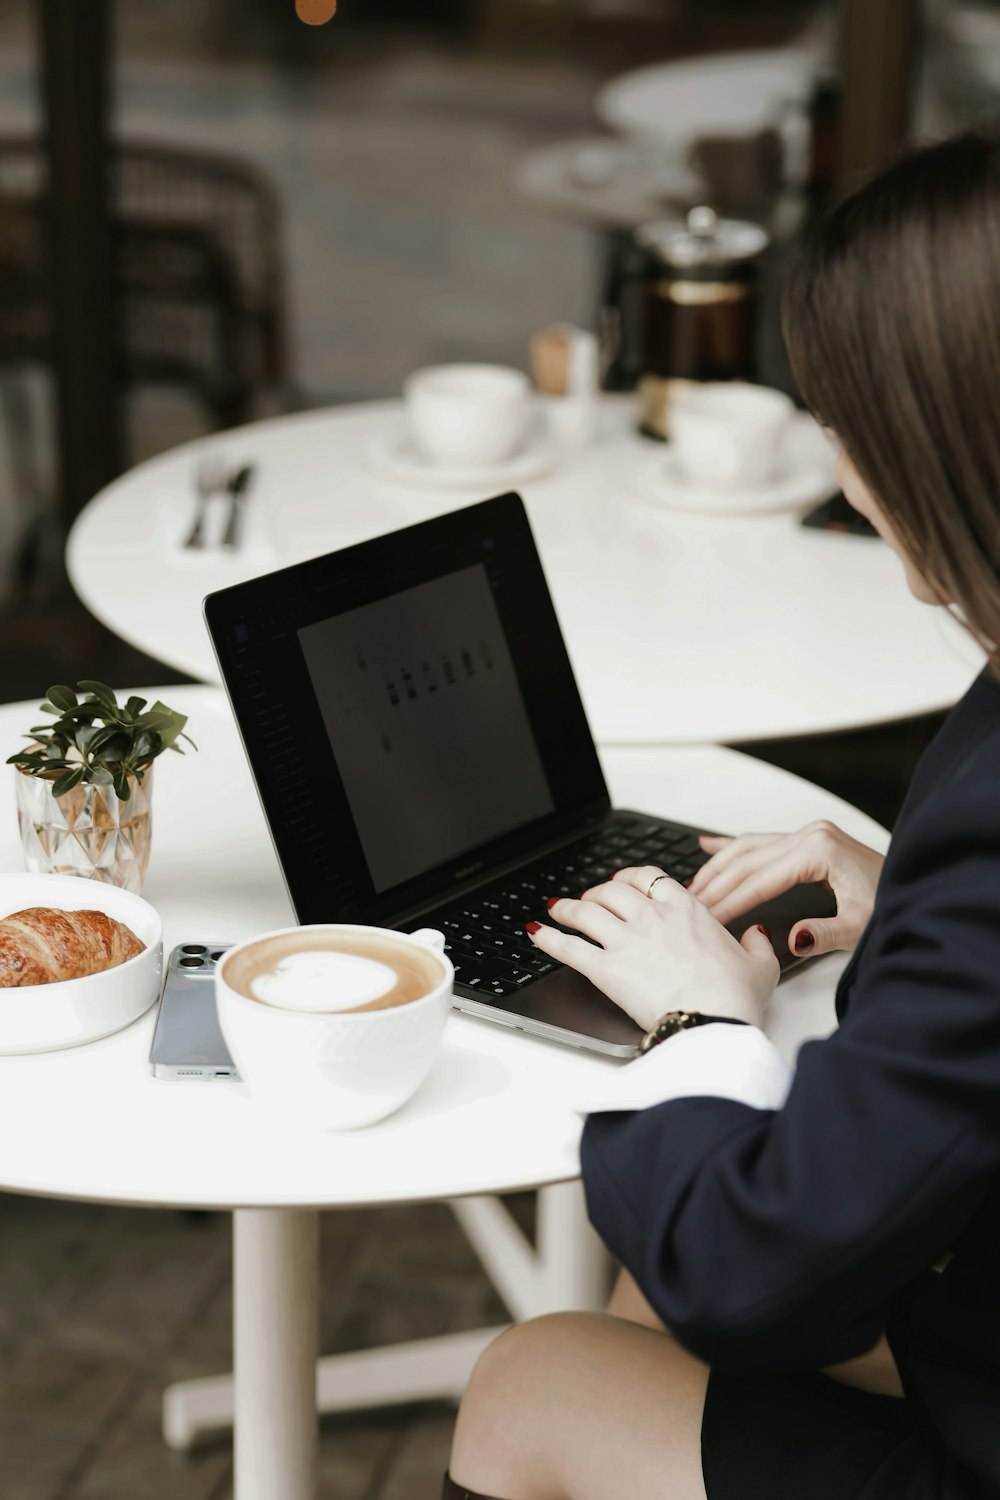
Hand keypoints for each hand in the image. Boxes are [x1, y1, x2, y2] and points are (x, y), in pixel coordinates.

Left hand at [526, 867, 779, 1033]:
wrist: (713, 1023)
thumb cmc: (734, 998)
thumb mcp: (760, 966)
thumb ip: (757, 944)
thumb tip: (756, 935)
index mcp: (687, 910)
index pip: (649, 877)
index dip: (629, 877)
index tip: (622, 882)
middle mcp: (652, 918)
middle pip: (611, 891)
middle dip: (596, 893)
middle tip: (589, 900)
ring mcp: (626, 941)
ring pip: (585, 912)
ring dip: (567, 908)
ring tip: (556, 909)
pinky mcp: (606, 968)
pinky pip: (568, 946)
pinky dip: (549, 938)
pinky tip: (537, 934)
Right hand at [688, 820, 883, 957]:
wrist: (917, 889)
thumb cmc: (893, 904)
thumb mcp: (861, 926)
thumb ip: (825, 933)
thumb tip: (791, 938)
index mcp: (820, 850)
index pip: (761, 880)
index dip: (731, 901)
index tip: (707, 918)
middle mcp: (811, 835)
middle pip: (747, 860)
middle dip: (714, 884)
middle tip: (687, 906)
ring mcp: (809, 834)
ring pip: (748, 847)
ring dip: (716, 867)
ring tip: (691, 888)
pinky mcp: (809, 840)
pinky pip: (761, 841)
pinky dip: (732, 846)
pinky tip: (707, 846)